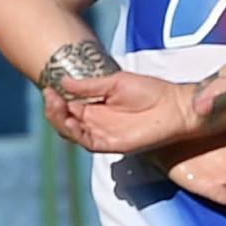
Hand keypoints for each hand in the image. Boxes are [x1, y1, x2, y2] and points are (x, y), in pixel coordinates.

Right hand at [42, 72, 200, 153]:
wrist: (175, 106)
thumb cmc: (151, 92)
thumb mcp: (116, 83)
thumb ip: (90, 86)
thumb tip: (62, 81)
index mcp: (95, 106)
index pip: (67, 106)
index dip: (56, 99)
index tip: (50, 88)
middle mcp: (95, 122)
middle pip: (65, 120)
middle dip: (54, 110)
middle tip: (51, 96)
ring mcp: (102, 134)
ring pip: (71, 132)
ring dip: (60, 120)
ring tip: (57, 105)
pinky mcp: (112, 144)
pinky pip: (87, 142)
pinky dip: (75, 132)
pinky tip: (72, 120)